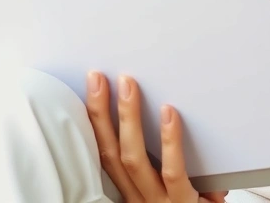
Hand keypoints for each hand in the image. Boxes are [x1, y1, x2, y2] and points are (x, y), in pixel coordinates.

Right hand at [86, 71, 227, 202]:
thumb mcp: (179, 192)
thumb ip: (174, 166)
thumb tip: (176, 121)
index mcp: (133, 195)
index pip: (105, 157)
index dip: (95, 125)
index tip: (90, 93)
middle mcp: (139, 200)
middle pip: (109, 154)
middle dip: (99, 114)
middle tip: (98, 79)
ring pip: (134, 159)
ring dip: (127, 119)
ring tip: (128, 86)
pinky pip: (173, 172)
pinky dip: (170, 141)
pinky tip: (169, 114)